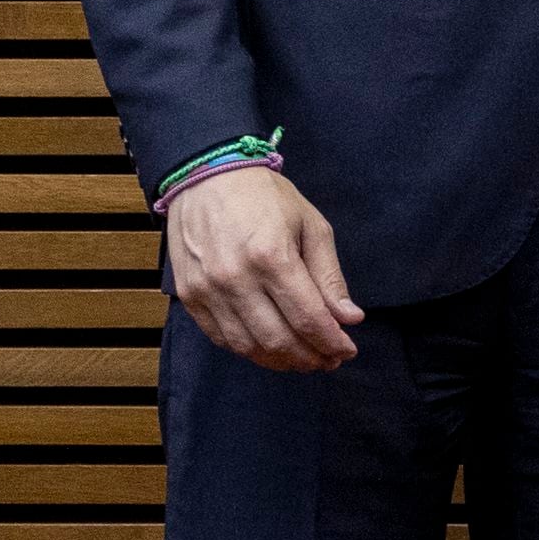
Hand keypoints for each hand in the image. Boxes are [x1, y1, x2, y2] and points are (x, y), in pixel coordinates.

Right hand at [165, 169, 361, 370]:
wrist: (206, 178)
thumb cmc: (266, 198)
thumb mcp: (311, 226)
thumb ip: (329, 276)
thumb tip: (349, 318)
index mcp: (271, 257)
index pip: (308, 317)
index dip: (331, 342)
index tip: (348, 350)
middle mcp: (235, 278)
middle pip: (278, 339)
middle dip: (310, 357)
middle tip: (330, 360)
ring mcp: (206, 290)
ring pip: (248, 345)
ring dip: (280, 361)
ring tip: (305, 360)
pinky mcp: (189, 296)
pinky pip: (220, 338)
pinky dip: (249, 350)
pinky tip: (271, 349)